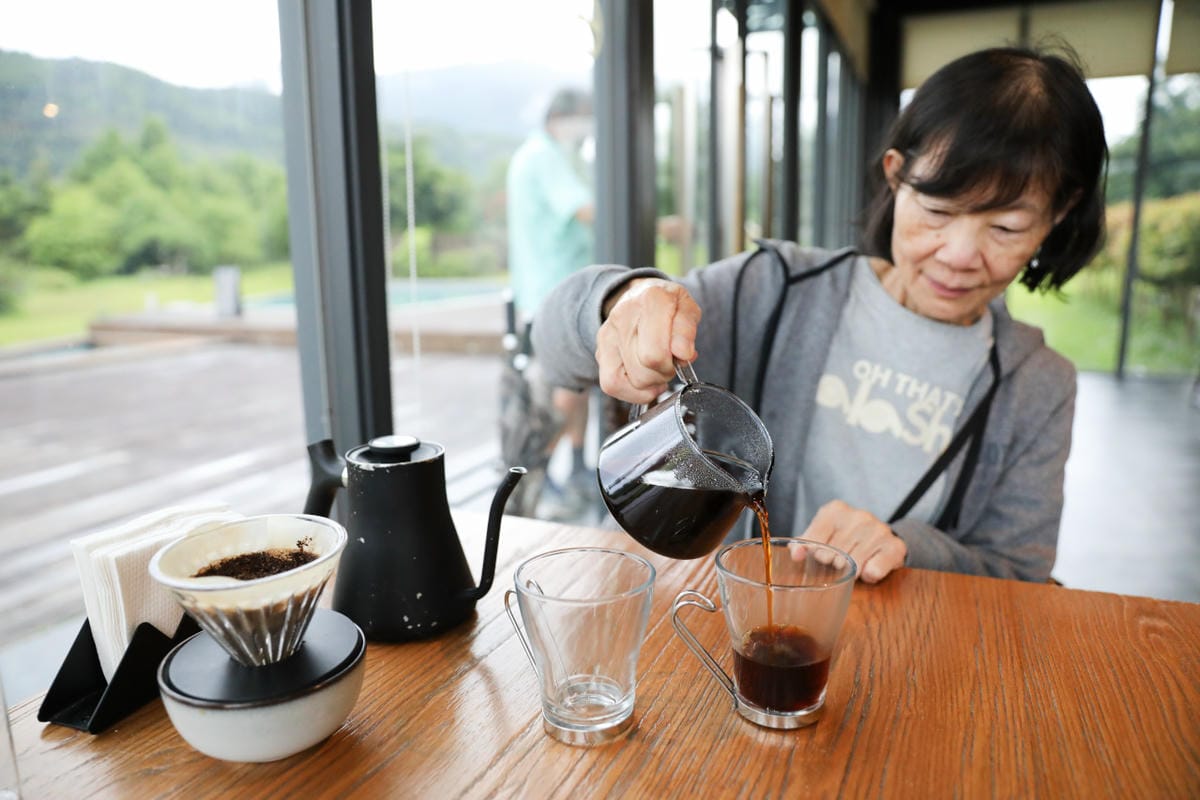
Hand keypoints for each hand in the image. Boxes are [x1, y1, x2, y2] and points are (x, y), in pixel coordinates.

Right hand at [595, 278, 700, 403]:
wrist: (642, 296)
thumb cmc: (668, 306)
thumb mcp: (688, 308)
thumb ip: (687, 330)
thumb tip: (683, 354)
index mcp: (650, 300)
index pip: (654, 353)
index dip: (672, 363)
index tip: (680, 356)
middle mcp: (623, 316)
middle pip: (642, 369)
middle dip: (663, 373)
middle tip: (670, 361)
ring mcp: (607, 335)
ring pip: (626, 381)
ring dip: (649, 383)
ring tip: (657, 369)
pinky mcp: (600, 352)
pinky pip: (611, 385)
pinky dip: (632, 392)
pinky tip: (645, 381)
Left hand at [798, 500, 906, 583]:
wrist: (882, 538)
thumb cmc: (844, 538)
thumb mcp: (821, 535)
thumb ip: (803, 544)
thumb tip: (796, 555)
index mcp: (835, 509)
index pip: (814, 542)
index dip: (817, 554)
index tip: (825, 553)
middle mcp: (859, 515)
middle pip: (833, 555)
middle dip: (834, 564)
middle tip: (842, 559)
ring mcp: (879, 529)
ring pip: (853, 565)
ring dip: (852, 571)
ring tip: (856, 563)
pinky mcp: (895, 546)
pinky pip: (873, 572)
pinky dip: (869, 576)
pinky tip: (870, 566)